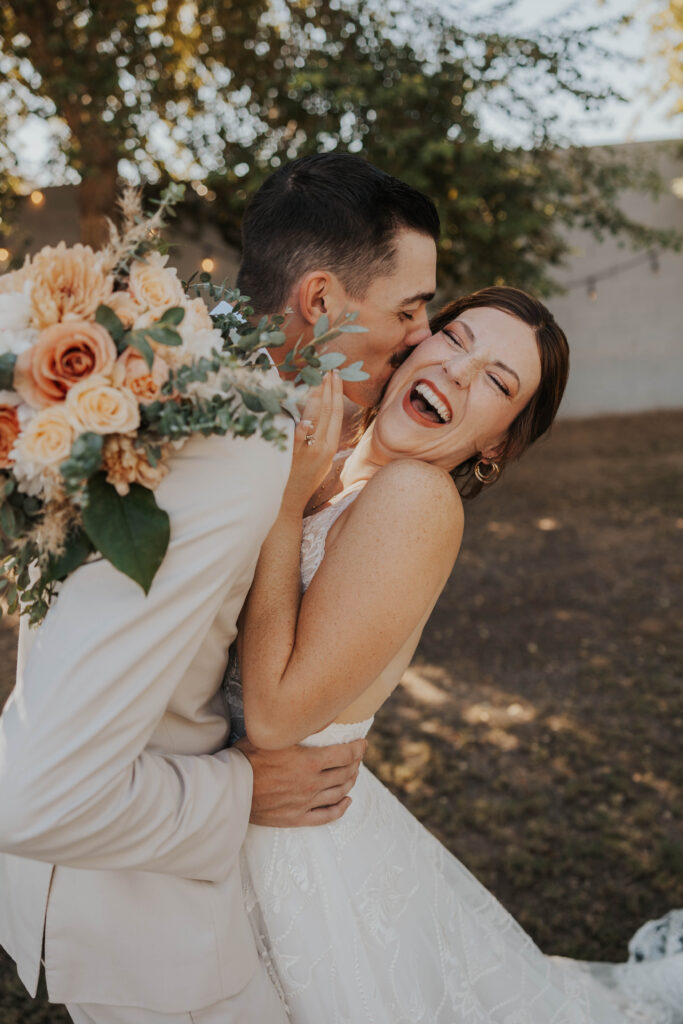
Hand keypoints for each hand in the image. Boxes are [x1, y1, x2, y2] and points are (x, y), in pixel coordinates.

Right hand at [235, 735, 366, 826]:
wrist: (231, 789)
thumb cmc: (248, 758)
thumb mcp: (274, 735)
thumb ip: (298, 727)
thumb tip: (319, 716)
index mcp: (309, 762)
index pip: (345, 755)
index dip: (358, 749)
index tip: (362, 744)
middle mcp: (312, 783)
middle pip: (345, 773)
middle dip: (355, 764)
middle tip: (357, 757)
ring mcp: (306, 803)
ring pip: (339, 793)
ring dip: (350, 782)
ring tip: (353, 774)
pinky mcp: (296, 818)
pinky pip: (327, 816)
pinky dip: (341, 808)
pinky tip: (346, 801)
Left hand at [282, 370, 343, 515]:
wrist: (289, 500)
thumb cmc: (303, 479)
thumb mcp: (321, 460)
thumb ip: (322, 439)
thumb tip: (318, 419)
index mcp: (330, 447)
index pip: (336, 414)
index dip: (337, 393)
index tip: (336, 376)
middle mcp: (322, 447)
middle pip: (328, 412)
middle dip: (329, 389)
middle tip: (329, 370)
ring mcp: (307, 451)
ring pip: (315, 419)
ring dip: (316, 396)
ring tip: (316, 378)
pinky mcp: (293, 455)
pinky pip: (298, 438)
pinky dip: (302, 428)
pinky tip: (303, 418)